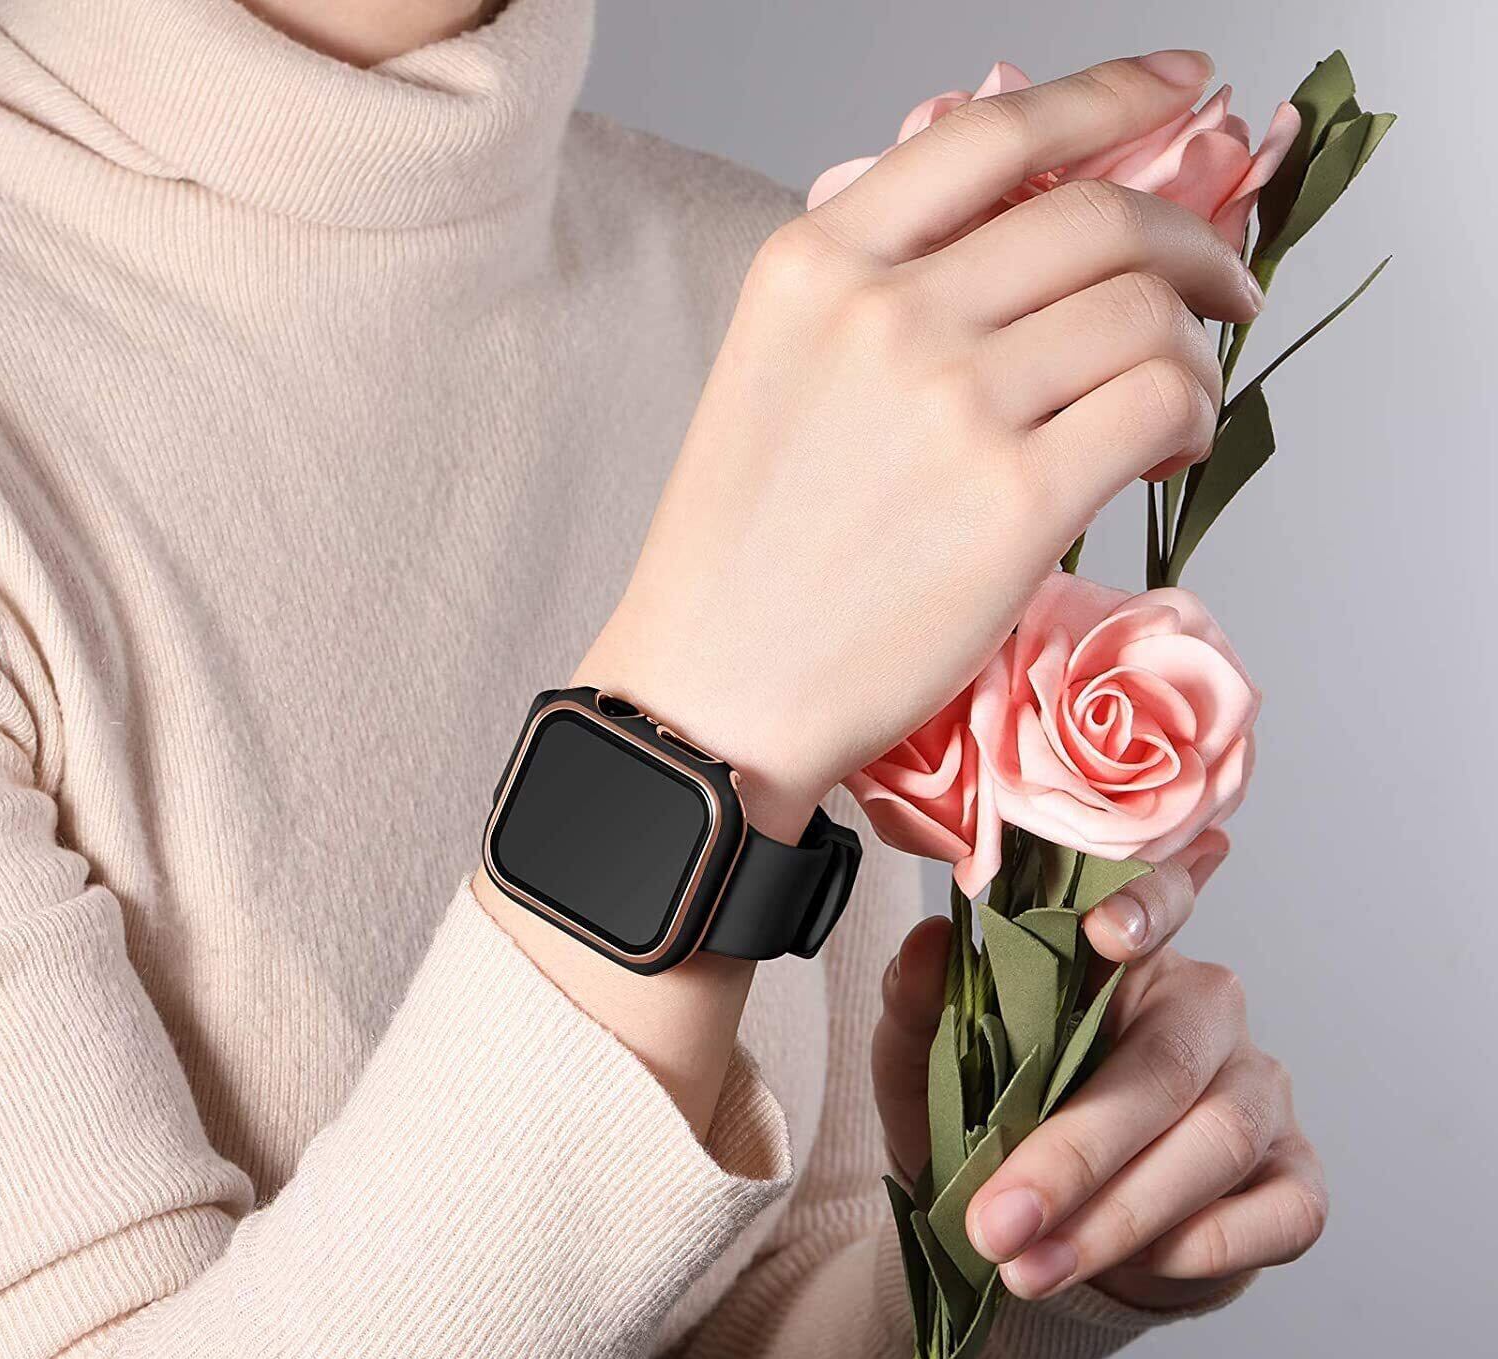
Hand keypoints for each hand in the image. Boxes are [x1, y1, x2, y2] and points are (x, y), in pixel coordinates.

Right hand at [582, 51, 1263, 840]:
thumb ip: (879, 287)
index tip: (1180, 85)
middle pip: (1097, 219)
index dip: (1111, 96)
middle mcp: (884, 313)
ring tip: (1181, 401)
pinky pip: (1159, 403)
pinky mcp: (1015, 504)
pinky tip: (1170, 448)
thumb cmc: (742, 555)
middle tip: (1223, 283)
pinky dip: (1193, 413)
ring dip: (1197, 347)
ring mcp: (952, 405)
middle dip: (1193, 240)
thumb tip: (1021, 231)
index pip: (993, 132)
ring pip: (1146, 311)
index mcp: (814, 265)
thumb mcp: (774, 374)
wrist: (715, 692)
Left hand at [874, 835, 1327, 1309]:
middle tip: (999, 1222)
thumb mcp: (926, 1068)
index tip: (1105, 935)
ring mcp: (1259, 1091)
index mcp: (1119, 960)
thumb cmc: (988, 1124)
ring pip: (1216, 1143)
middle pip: (1166, 1064)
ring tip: (1030, 1268)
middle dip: (1076, 1154)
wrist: (1037, 1230)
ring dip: (1118, 1218)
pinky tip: (1131, 1268)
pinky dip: (1204, 1247)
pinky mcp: (1296, 1177)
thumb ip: (919, 1005)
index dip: (1146, 907)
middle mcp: (1204, 1012)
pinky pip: (1283, 1212)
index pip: (1155, 901)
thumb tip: (929, 940)